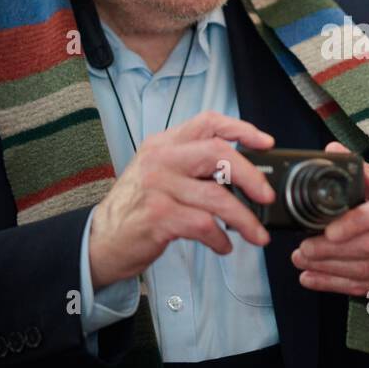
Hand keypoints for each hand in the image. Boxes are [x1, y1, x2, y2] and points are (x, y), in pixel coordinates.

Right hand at [87, 111, 276, 288]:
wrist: (102, 240)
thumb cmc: (138, 207)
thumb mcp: (160, 174)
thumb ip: (193, 166)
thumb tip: (243, 174)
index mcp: (164, 144)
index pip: (208, 122)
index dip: (241, 129)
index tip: (265, 143)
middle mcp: (161, 159)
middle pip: (218, 154)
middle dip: (250, 176)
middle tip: (266, 197)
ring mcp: (158, 186)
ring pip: (216, 196)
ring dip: (244, 218)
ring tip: (256, 234)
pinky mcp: (158, 216)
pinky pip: (203, 224)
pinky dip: (220, 238)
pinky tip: (223, 245)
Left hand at [291, 142, 368, 300]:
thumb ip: (360, 171)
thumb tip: (332, 151)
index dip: (354, 224)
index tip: (329, 230)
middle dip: (331, 251)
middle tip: (303, 248)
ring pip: (366, 270)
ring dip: (328, 269)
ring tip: (302, 261)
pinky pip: (366, 288)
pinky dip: (336, 285)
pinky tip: (313, 278)